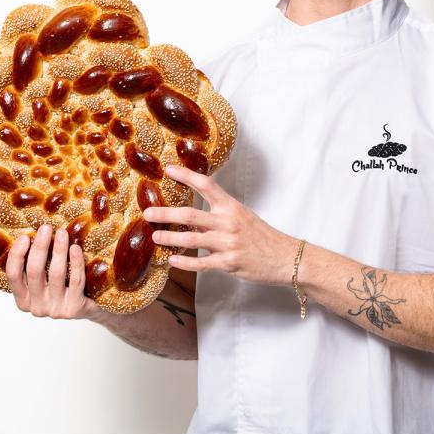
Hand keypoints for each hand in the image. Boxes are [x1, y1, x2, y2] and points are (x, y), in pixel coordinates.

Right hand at [5, 223, 103, 320]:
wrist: (88, 309)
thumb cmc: (63, 290)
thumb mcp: (44, 282)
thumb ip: (35, 266)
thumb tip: (33, 235)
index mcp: (23, 300)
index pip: (13, 275)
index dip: (17, 255)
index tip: (24, 237)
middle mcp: (36, 307)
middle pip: (34, 271)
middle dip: (40, 247)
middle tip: (46, 228)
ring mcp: (55, 309)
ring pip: (56, 274)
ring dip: (59, 250)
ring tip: (62, 233)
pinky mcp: (74, 308)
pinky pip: (75, 280)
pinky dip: (75, 261)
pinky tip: (75, 248)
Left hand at [143, 165, 294, 286]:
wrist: (285, 257)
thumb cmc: (263, 237)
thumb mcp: (243, 218)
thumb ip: (219, 215)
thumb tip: (191, 216)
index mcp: (232, 207)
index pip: (206, 185)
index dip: (185, 176)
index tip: (168, 169)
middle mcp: (228, 223)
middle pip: (190, 214)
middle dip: (165, 213)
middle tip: (147, 213)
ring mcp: (227, 244)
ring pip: (190, 239)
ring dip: (169, 238)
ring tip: (156, 237)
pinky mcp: (228, 263)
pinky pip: (200, 263)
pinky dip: (184, 262)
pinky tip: (172, 261)